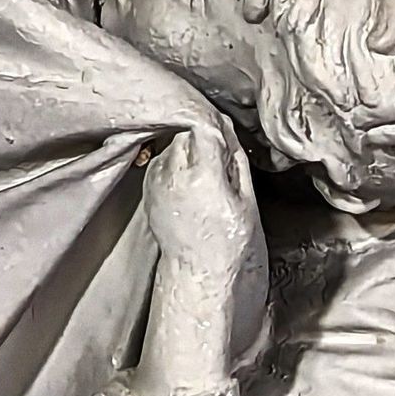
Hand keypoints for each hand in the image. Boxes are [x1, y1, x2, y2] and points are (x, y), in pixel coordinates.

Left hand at [142, 122, 261, 283]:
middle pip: (185, 131)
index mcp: (202, 175)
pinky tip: (190, 184)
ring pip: (172, 144)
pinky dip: (176, 163)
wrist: (199, 273)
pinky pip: (163, 160)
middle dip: (201, 135)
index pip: (202, 125)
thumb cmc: (230, 244)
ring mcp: (156, 180)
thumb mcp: (246, 201)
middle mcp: (172, 173)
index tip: (224, 128)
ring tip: (205, 174)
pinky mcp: (147, 186)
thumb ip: (235, 159)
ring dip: (188, 148)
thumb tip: (226, 129)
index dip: (214, 122)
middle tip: (219, 155)